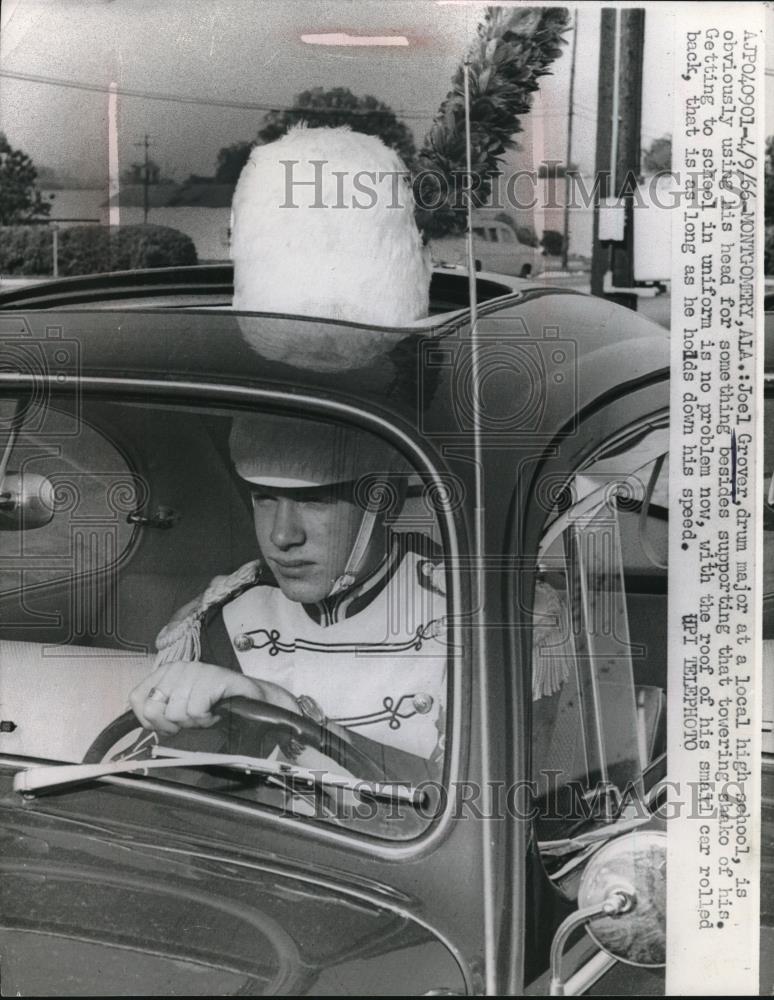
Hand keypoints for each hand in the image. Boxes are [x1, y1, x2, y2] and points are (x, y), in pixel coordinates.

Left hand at [129, 661, 297, 733]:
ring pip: (175, 713)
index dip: (150, 720)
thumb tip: (142, 720)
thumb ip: (157, 712)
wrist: (251, 702)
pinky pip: (195, 710)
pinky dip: (206, 719)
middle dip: (173, 724)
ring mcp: (195, 670)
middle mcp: (177, 668)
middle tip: (192, 719)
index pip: (136, 699)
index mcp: (165, 673)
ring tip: (207, 713)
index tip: (169, 723)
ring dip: (194, 722)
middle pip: (153, 709)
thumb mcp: (179, 710)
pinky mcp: (212, 677)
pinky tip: (216, 711)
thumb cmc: (214, 706)